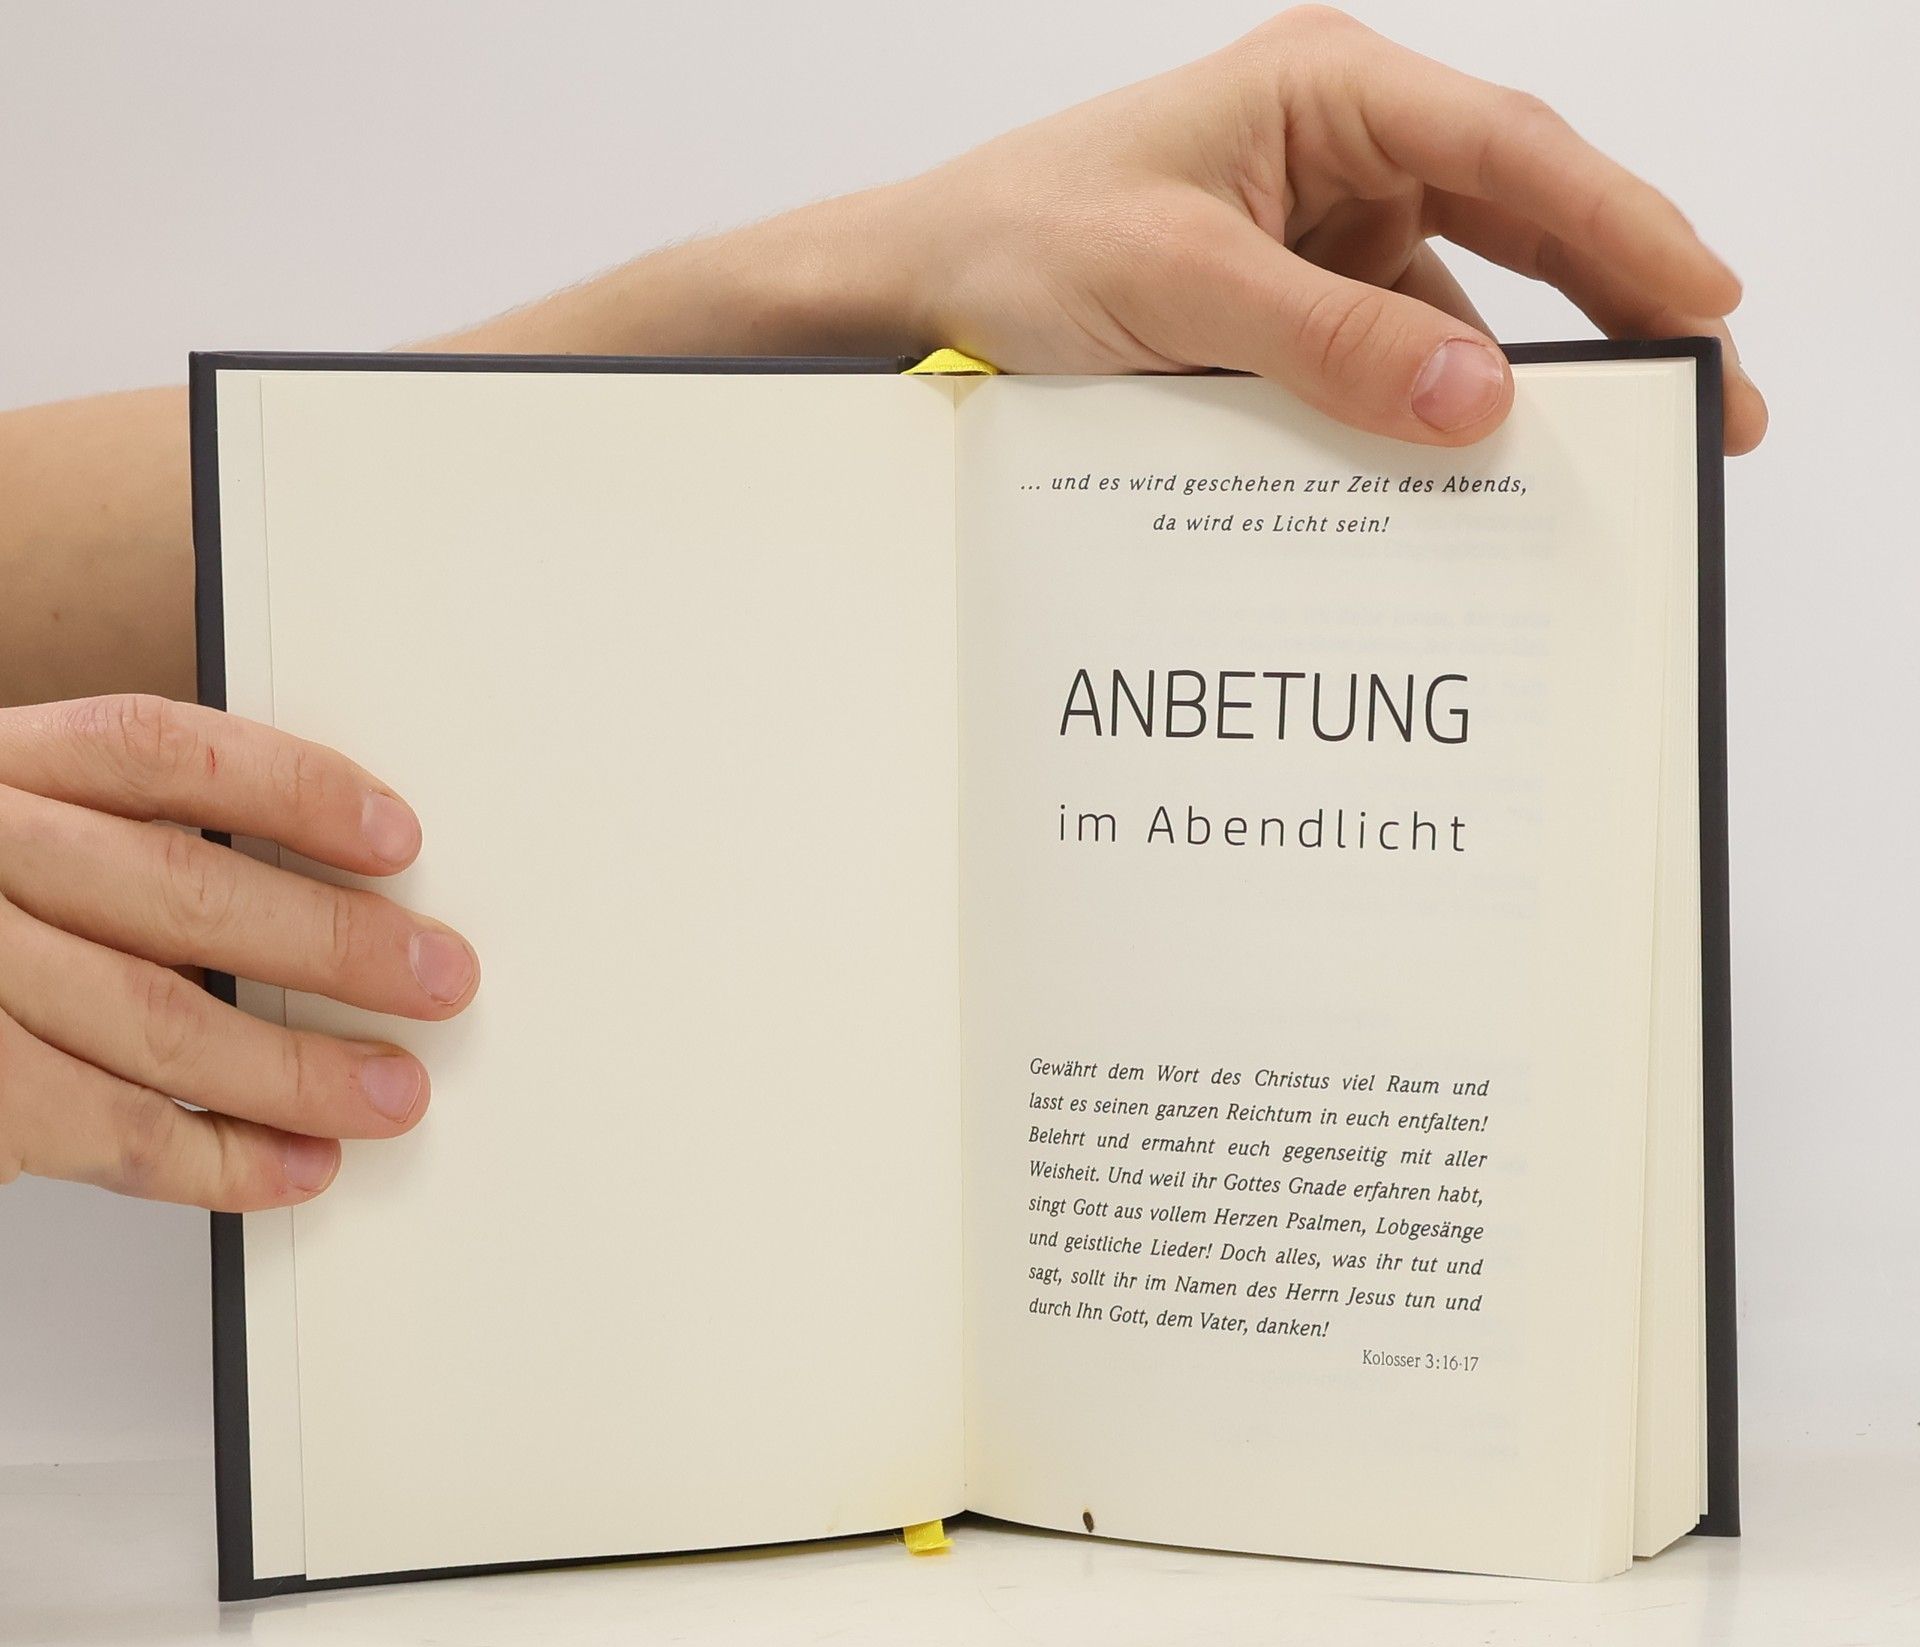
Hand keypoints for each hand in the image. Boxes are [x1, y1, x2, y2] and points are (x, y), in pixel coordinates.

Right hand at [0, 695, 478, 1209]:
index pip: (156, 752)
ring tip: (392, 1093)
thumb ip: (106, 844)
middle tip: (439, 977)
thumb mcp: (7, 836)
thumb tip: (311, 895)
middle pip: (182, 893)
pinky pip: (111, 1132)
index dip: (292, 790)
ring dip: (300, 1070)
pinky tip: (295, 1165)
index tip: (396, 837)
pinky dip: (218, 1159)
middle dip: (334, 947)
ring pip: (159, 1022)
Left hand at [883, 6, 1763, 451]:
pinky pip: (1388, 359)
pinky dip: (1425, 417)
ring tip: (1602, 464)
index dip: (1623, 229)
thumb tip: (1479, 405)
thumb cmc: (1024, 243)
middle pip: (1520, 222)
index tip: (1707, 306)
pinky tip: (1464, 480)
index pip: (1510, 154)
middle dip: (1620, 303)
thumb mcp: (1178, 290)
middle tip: (1711, 400)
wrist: (923, 290)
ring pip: (1460, 305)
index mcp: (1325, 93)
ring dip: (1519, 384)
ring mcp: (1321, 230)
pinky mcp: (1292, 306)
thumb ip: (1327, 343)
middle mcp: (1341, 150)